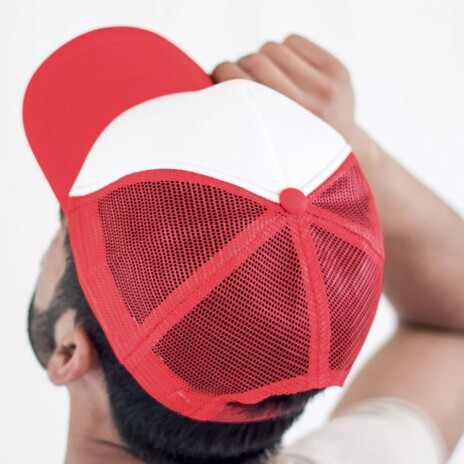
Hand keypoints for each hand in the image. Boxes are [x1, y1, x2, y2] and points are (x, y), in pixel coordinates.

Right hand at [212, 34, 357, 147]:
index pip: (240, 84)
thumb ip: (241, 122)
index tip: (216, 80)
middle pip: (255, 61)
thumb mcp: (261, 149)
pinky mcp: (337, 70)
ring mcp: (327, 86)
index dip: (221, 74)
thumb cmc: (289, 148)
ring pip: (272, 48)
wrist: (338, 150)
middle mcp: (310, 106)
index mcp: (284, 129)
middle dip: (239, 66)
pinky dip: (282, 51)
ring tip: (264, 78)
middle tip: (238, 79)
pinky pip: (293, 41)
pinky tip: (284, 70)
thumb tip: (206, 86)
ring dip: (262, 58)